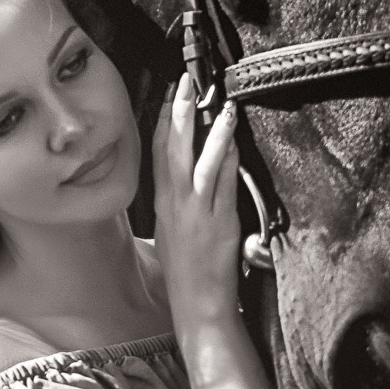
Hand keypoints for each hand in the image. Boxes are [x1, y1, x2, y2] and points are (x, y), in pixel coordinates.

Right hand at [152, 76, 241, 329]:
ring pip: (198, 162)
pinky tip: (232, 136)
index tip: (170, 95)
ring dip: (206, 129)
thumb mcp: (171, 234)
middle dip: (178, 113)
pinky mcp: (218, 221)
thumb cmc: (187, 273)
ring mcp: (195, 212)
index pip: (157, 154)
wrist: (197, 306)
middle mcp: (174, 204)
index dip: (163, 121)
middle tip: (185, 82)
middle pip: (172, 149)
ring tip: (217, 102)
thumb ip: (178, 204)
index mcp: (162, 205)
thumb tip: (187, 179)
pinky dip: (226, 156)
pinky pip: (222, 181)